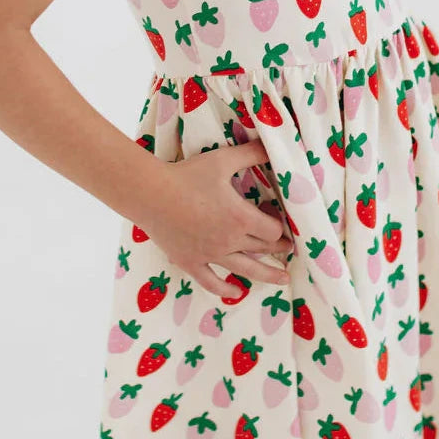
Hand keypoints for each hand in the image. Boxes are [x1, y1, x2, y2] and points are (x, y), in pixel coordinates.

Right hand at [139, 138, 292, 296]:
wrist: (151, 193)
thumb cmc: (188, 175)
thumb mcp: (223, 160)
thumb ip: (251, 153)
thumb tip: (272, 145)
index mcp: (241, 218)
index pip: (272, 231)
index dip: (279, 226)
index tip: (276, 219)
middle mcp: (229, 241)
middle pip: (263, 250)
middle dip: (278, 248)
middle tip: (287, 248)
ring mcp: (210, 255)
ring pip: (246, 270)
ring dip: (267, 275)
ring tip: (283, 279)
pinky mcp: (191, 262)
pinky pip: (211, 282)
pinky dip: (225, 289)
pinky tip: (237, 293)